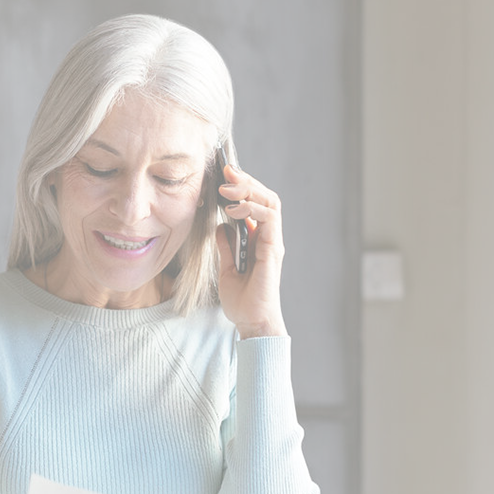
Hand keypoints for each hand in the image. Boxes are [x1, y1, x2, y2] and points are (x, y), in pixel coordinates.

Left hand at [215, 164, 287, 338]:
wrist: (251, 322)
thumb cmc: (242, 300)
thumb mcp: (225, 268)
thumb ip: (225, 246)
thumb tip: (220, 226)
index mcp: (258, 239)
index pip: (255, 204)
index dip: (241, 187)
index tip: (222, 176)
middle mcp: (269, 238)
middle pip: (264, 197)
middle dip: (245, 181)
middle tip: (225, 171)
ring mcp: (273, 243)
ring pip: (270, 203)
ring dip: (248, 191)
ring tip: (227, 189)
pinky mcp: (273, 251)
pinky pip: (269, 220)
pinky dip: (252, 209)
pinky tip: (234, 210)